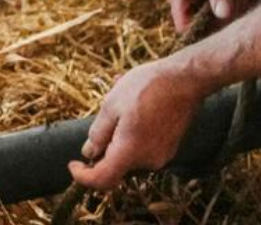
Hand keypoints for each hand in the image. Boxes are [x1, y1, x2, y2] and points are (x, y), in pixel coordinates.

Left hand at [67, 58, 207, 189]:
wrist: (186, 79)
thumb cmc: (148, 87)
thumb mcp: (113, 104)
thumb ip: (99, 133)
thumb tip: (89, 153)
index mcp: (130, 152)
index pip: (102, 180)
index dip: (83, 176)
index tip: (73, 164)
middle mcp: (147, 160)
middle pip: (116, 163)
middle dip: (105, 142)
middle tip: (108, 111)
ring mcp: (161, 155)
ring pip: (129, 151)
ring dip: (120, 132)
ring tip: (124, 100)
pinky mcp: (169, 147)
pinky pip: (143, 145)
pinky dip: (134, 130)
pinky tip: (137, 104)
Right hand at [165, 0, 252, 32]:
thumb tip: (222, 15)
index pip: (186, 30)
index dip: (205, 38)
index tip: (229, 37)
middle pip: (204, 25)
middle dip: (226, 22)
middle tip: (244, 8)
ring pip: (216, 15)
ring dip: (234, 10)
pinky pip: (223, 4)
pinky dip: (237, 1)